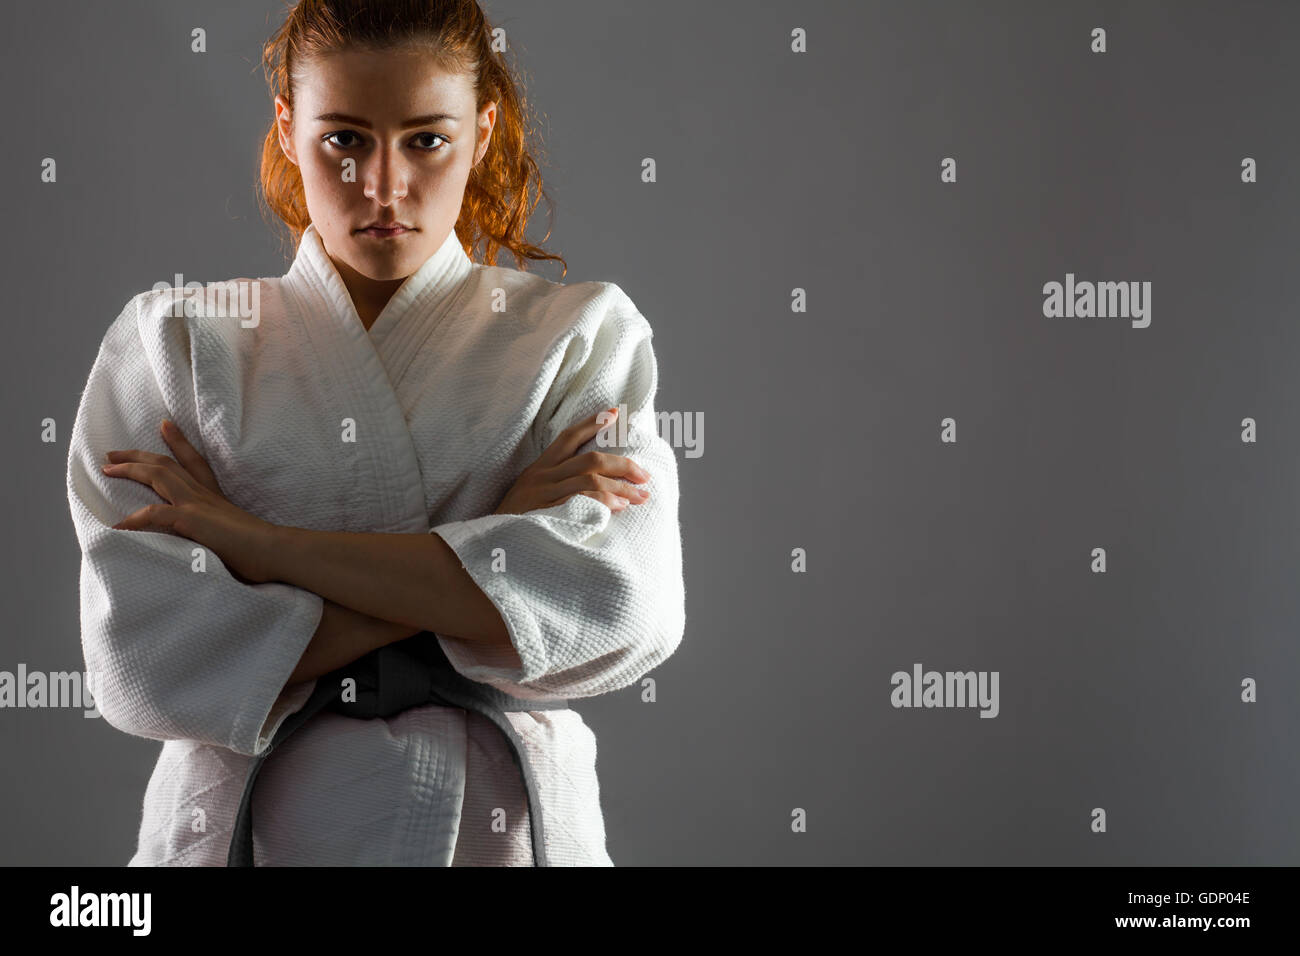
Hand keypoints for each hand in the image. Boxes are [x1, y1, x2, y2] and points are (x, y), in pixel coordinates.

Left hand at [100, 418, 277, 584]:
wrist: (274, 551)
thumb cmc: (261, 549)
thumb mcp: (234, 533)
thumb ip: (218, 531)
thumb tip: (211, 541)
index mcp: (215, 497)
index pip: (195, 462)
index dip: (179, 442)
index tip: (165, 424)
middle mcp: (204, 495)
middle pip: (167, 464)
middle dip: (138, 455)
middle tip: (113, 452)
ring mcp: (197, 505)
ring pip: (158, 475)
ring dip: (130, 470)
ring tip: (107, 469)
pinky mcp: (191, 520)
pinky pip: (154, 514)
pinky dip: (132, 519)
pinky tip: (116, 526)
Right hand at [494, 407, 651, 514]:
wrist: (487, 542)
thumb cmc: (514, 522)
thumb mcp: (531, 496)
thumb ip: (557, 486)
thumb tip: (595, 486)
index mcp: (539, 468)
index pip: (568, 437)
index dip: (591, 423)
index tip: (615, 413)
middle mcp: (541, 476)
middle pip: (589, 459)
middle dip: (622, 464)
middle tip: (644, 475)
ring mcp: (543, 494)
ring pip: (589, 479)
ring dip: (619, 487)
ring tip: (639, 496)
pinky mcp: (545, 512)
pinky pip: (578, 500)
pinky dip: (602, 502)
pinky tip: (618, 508)